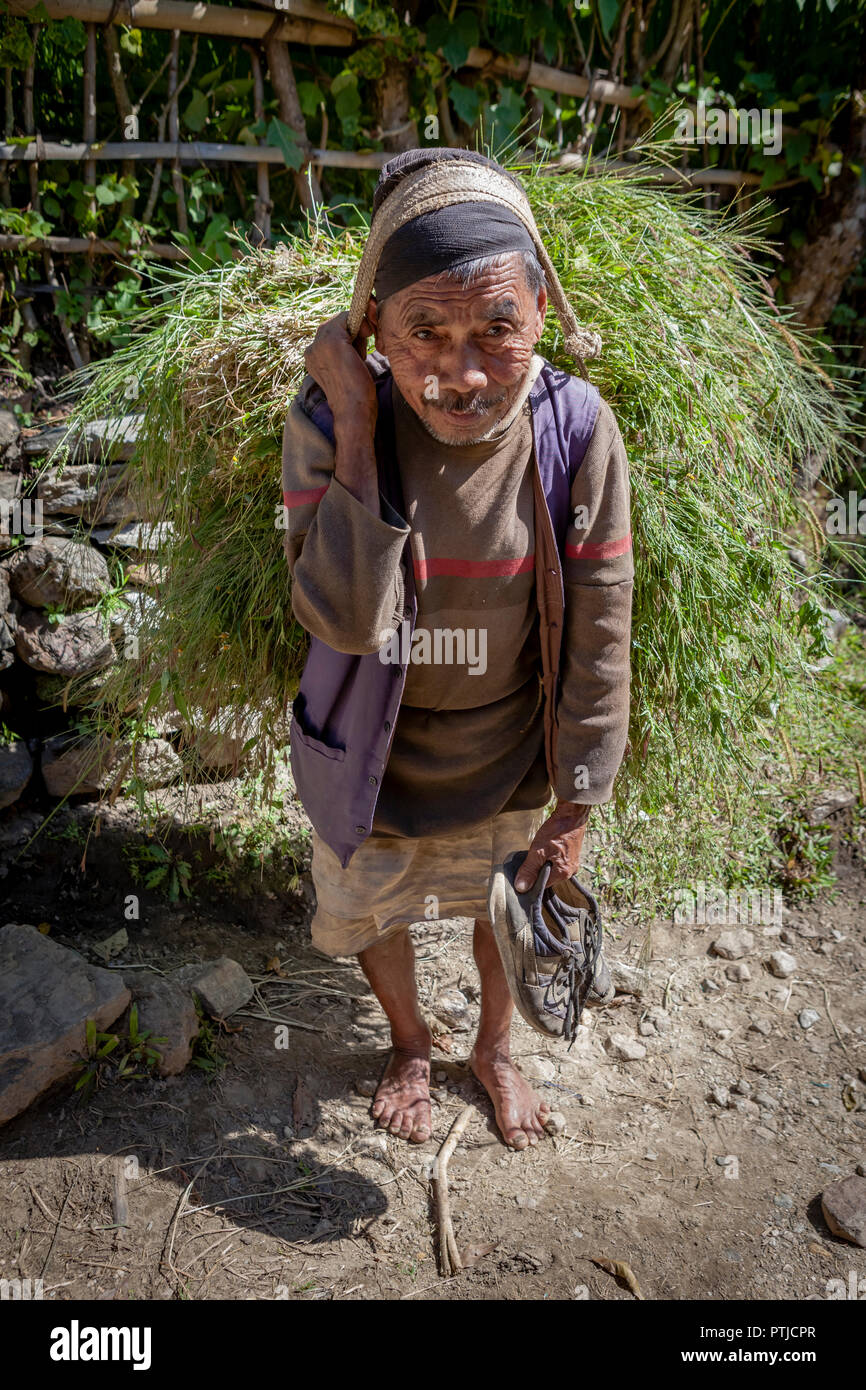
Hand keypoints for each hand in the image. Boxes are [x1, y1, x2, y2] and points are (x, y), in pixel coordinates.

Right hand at [304, 310, 376, 432]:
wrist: (353, 414)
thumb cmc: (356, 398)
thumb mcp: (346, 371)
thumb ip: (346, 354)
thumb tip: (358, 336)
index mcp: (313, 357)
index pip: (331, 332)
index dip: (350, 335)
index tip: (363, 346)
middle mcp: (312, 348)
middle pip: (335, 324)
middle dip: (354, 332)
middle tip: (363, 353)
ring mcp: (319, 343)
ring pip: (342, 321)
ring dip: (358, 333)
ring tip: (360, 357)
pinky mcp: (333, 341)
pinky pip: (348, 318)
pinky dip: (361, 326)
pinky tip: (366, 342)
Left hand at [514, 801, 590, 891]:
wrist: (572, 813)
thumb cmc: (556, 831)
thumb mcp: (538, 851)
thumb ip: (529, 870)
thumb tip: (521, 888)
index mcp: (563, 873)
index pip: (543, 886)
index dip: (531, 881)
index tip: (523, 872)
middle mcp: (571, 871)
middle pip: (548, 877)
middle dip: (537, 870)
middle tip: (529, 859)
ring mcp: (573, 862)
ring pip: (552, 868)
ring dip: (543, 863)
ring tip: (537, 852)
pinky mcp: (572, 854)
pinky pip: (557, 861)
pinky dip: (549, 857)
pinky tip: (545, 849)